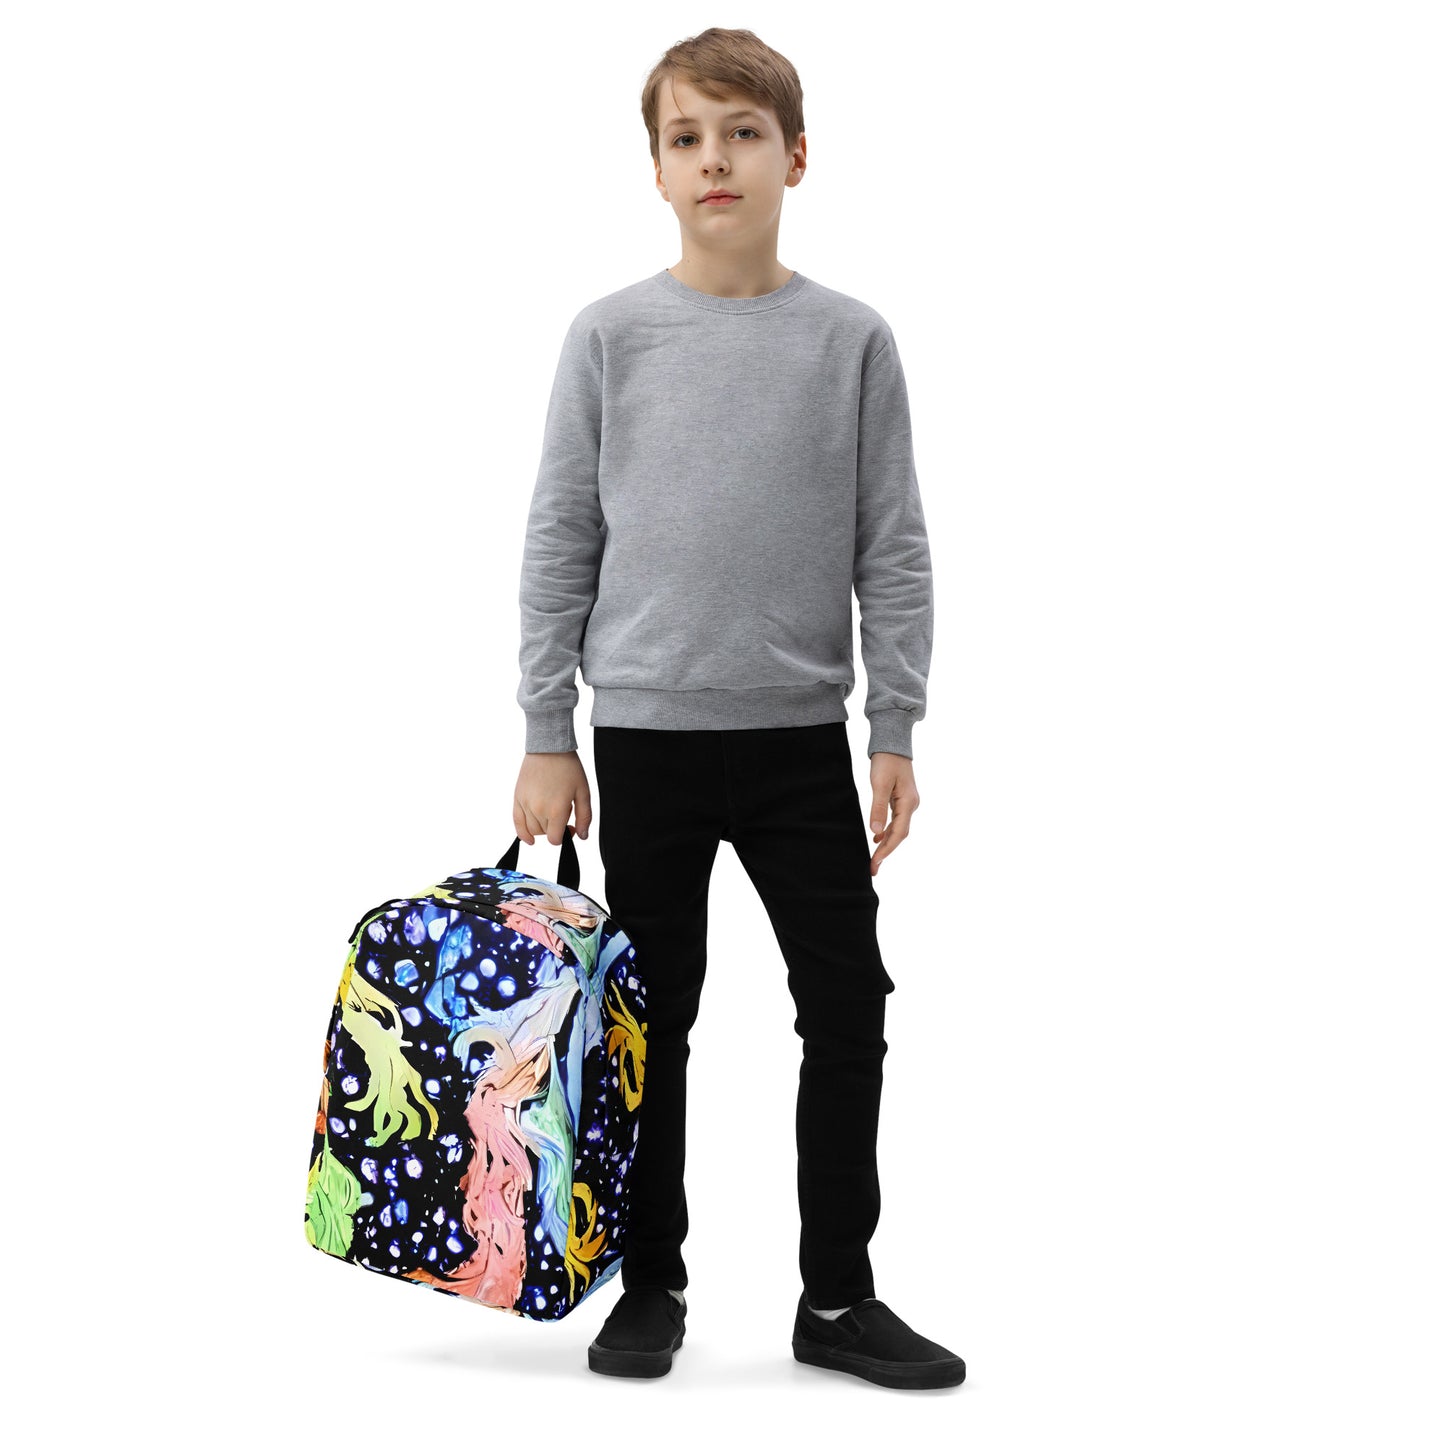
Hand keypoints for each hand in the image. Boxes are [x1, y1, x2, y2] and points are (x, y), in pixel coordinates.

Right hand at [514, 750, 592, 844]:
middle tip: (564, 813)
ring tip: (550, 811)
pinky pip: (516, 822)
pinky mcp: (517, 797)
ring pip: (532, 829)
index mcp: (556, 810)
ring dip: (543, 827)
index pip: (555, 839)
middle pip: (545, 833)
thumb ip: (584, 817)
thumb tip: (582, 836)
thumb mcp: (583, 792)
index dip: (565, 836)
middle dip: (556, 829)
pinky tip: (529, 840)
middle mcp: (538, 810)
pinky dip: (522, 833)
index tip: (571, 827)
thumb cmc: (568, 768)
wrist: (549, 748)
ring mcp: (525, 804)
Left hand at [868, 752, 918, 873]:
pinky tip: (876, 837)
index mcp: (908, 803)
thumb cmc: (886, 761)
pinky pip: (896, 821)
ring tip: (874, 858)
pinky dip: (886, 831)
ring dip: (886, 843)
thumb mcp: (879, 784)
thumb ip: (878, 808)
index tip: (875, 863)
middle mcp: (911, 805)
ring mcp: (908, 803)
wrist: (893, 743)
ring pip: (898, 829)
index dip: (886, 850)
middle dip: (886, 852)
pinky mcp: (902, 799)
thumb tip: (875, 831)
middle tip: (873, 868)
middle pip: (899, 835)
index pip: (898, 834)